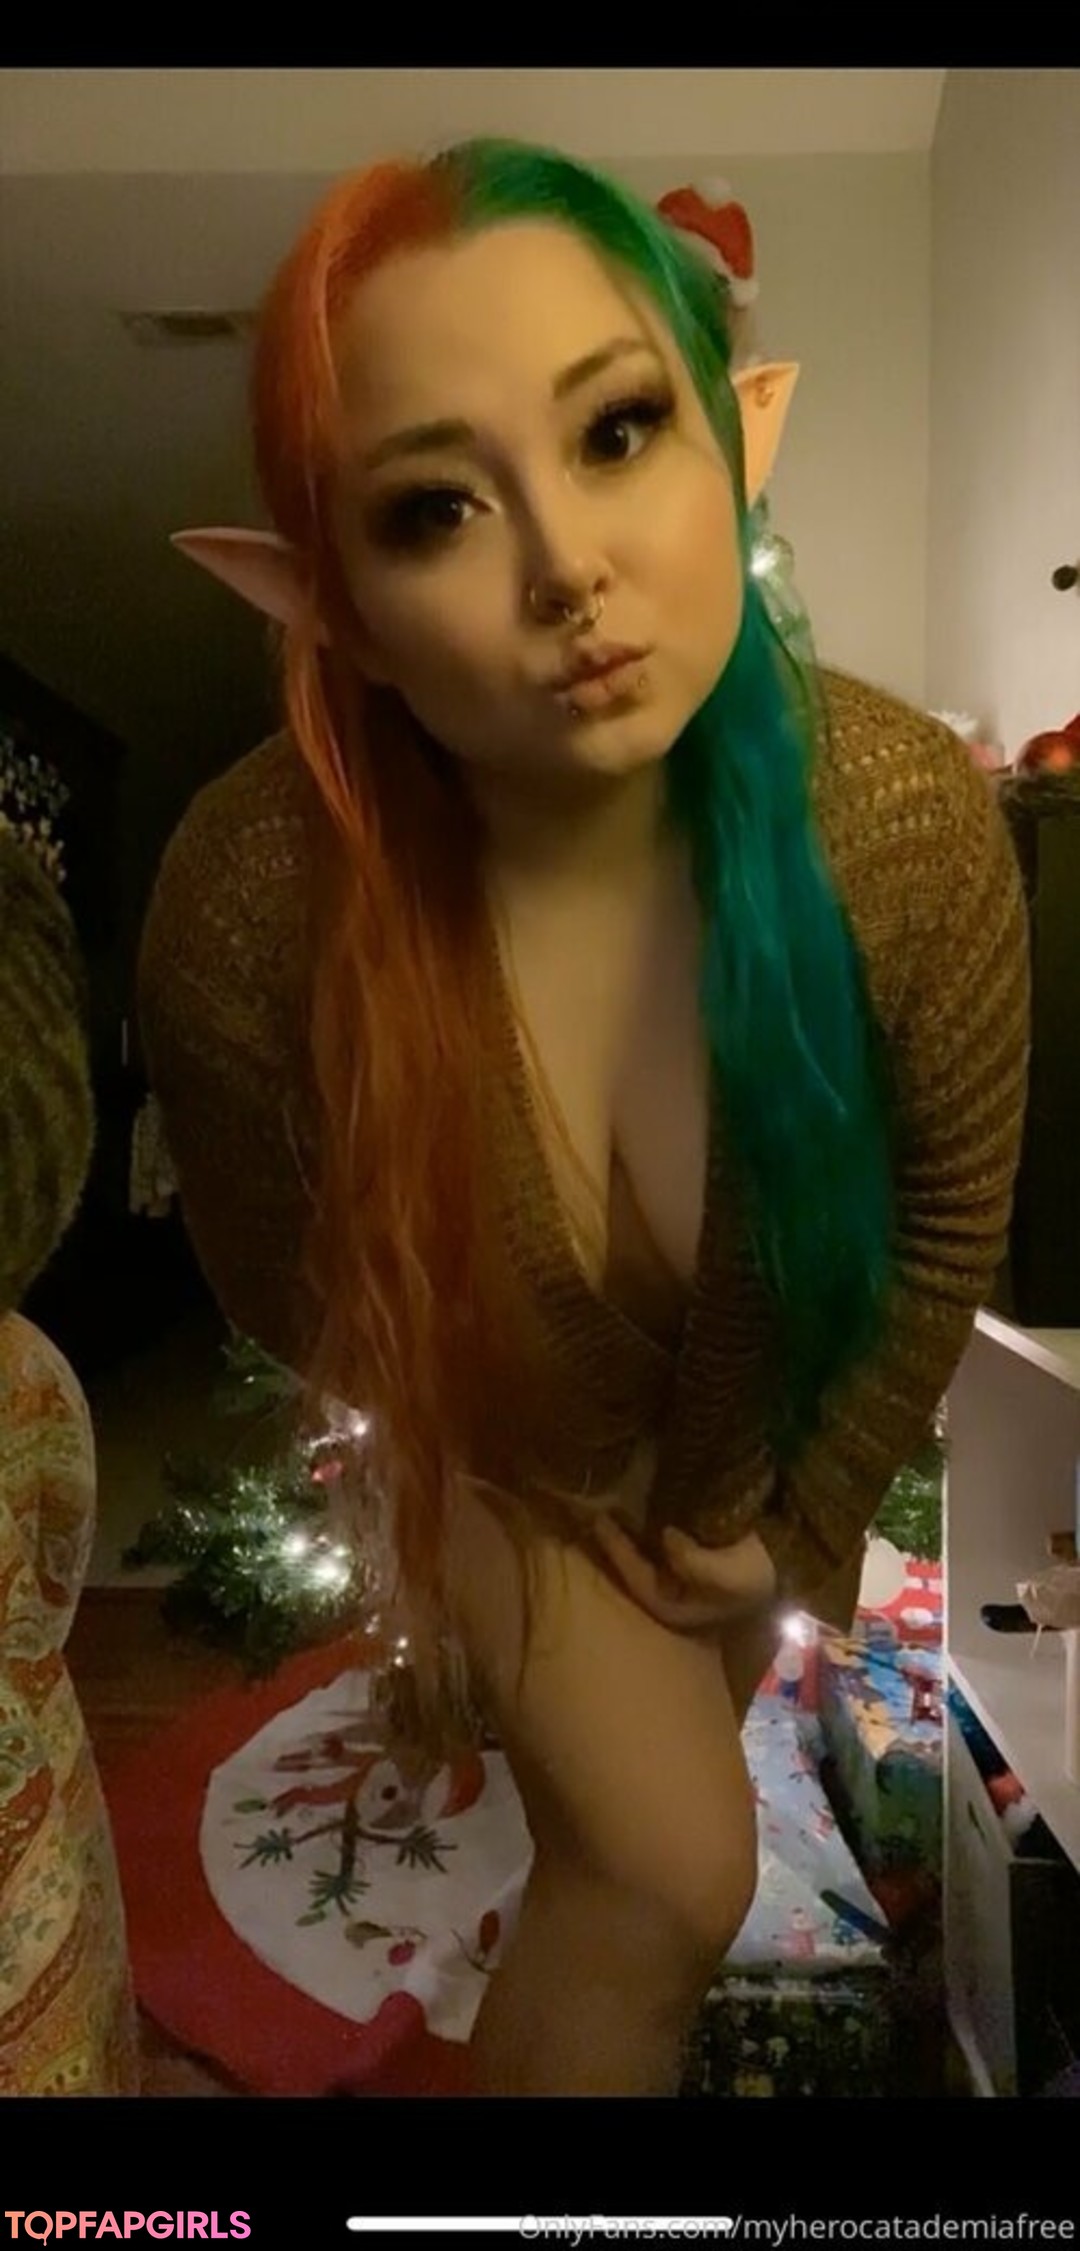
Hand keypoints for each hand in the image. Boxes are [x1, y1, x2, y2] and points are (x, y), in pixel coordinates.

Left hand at [591, 1515, 776, 1632]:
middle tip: (595, 1508)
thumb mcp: (730, 1574)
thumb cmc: (758, 1576)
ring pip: (643, 1556)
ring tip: (610, 1503)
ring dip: (628, 1533)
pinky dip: (644, 1528)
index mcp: (675, 1608)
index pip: (636, 1577)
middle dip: (615, 1542)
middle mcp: (670, 1596)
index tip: (600, 1520)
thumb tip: (666, 1537)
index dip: (617, 1549)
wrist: (786, 1567)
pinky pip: (656, 1545)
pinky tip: (636, 1506)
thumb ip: (694, 1561)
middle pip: (633, 1568)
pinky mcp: (684, 1562)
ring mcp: (675, 1580)